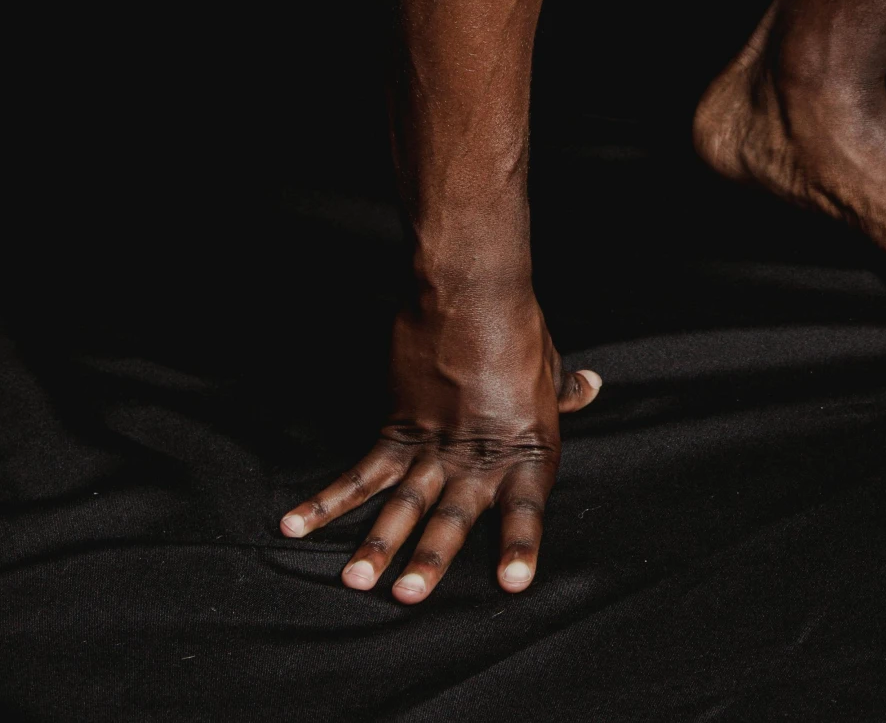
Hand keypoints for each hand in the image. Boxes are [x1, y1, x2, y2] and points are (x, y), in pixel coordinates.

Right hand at [278, 288, 601, 602]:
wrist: (471, 288)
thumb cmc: (518, 325)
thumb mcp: (547, 367)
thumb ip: (563, 395)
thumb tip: (589, 388)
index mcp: (525, 449)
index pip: (526, 508)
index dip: (520, 546)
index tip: (513, 584)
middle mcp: (478, 454)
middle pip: (454, 516)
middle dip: (429, 559)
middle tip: (407, 597)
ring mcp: (433, 443)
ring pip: (402, 502)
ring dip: (377, 542)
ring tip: (356, 580)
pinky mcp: (396, 426)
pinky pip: (360, 471)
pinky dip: (326, 499)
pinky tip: (296, 523)